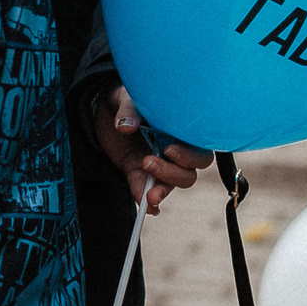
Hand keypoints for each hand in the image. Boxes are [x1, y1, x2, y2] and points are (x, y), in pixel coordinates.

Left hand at [91, 86, 213, 211]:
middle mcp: (176, 149)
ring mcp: (160, 164)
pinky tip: (146, 208)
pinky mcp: (139, 173)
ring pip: (174, 184)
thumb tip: (126, 127)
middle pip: (190, 171)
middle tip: (148, 161)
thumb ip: (128, 110)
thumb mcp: (127, 97)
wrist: (106, 109)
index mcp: (181, 129)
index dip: (190, 154)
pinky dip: (146, 200)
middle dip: (174, 172)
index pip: (200, 147)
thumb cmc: (128, 98)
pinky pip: (147, 190)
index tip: (169, 149)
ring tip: (146, 192)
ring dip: (162, 189)